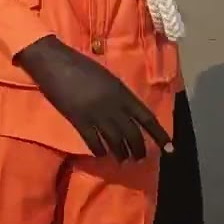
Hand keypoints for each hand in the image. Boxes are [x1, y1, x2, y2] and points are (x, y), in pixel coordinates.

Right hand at [16, 36, 172, 160]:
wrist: (54, 62)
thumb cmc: (80, 65)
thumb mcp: (108, 77)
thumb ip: (119, 94)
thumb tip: (128, 110)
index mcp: (122, 93)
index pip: (147, 119)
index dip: (159, 135)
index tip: (169, 149)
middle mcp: (113, 106)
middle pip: (132, 134)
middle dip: (138, 149)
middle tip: (139, 158)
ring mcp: (96, 114)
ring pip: (115, 141)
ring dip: (121, 153)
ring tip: (123, 160)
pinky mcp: (78, 120)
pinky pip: (93, 141)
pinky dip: (99, 150)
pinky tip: (102, 155)